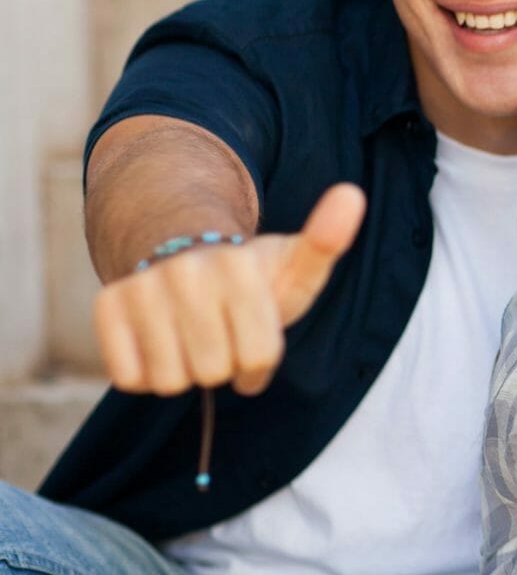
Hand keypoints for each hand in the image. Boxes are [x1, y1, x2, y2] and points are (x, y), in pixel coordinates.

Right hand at [92, 182, 365, 396]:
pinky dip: (146, 373)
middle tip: (220, 333)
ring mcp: (140, 287)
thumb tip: (352, 195)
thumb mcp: (296, 265)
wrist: (185, 257)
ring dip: (186, 371)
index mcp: (238, 265)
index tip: (255, 334)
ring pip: (171, 380)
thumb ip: (326, 241)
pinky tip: (159, 341)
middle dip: (224, 364)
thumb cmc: (253, 279)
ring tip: (192, 336)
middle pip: (214, 371)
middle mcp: (185, 271)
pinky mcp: (106, 306)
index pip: (257, 357)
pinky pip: (131, 377)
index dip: (260, 360)